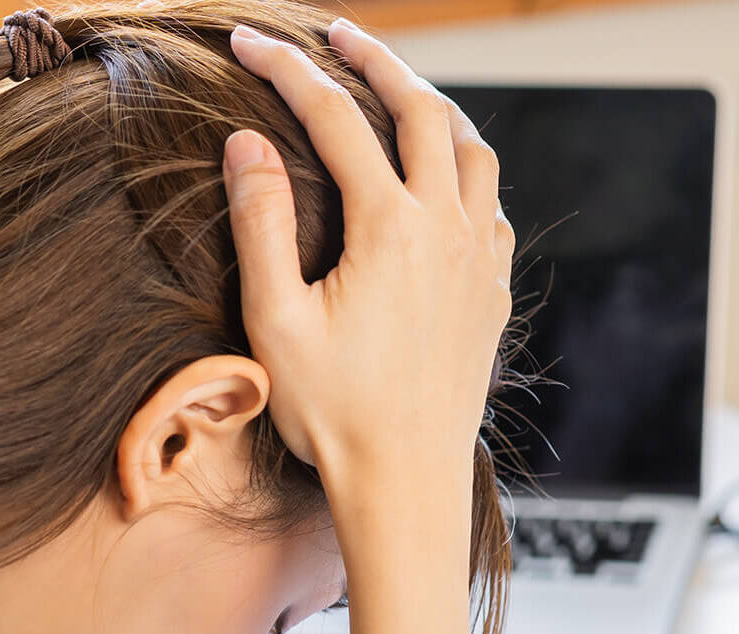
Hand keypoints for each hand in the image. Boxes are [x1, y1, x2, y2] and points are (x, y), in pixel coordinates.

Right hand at [221, 18, 513, 544]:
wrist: (406, 484)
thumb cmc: (333, 415)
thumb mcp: (276, 321)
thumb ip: (261, 224)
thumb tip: (245, 142)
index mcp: (389, 228)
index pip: (334, 118)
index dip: (287, 71)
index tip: (247, 43)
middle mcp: (446, 229)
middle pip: (419, 108)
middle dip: (374, 58)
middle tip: (336, 33)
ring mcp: (480, 259)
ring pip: (472, 148)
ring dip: (434, 105)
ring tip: (399, 89)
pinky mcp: (492, 292)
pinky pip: (491, 203)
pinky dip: (465, 167)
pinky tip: (443, 176)